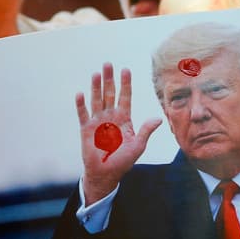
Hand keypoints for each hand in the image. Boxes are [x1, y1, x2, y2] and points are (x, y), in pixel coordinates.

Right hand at [76, 62, 161, 204]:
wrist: (106, 174)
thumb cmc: (123, 161)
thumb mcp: (138, 146)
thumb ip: (145, 131)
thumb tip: (158, 118)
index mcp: (124, 118)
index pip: (125, 97)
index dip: (125, 83)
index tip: (126, 70)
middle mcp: (110, 116)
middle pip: (110, 94)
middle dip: (109, 79)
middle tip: (108, 64)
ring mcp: (97, 122)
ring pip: (97, 100)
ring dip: (96, 87)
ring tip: (96, 74)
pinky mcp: (86, 129)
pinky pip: (83, 114)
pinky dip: (81, 105)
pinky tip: (81, 94)